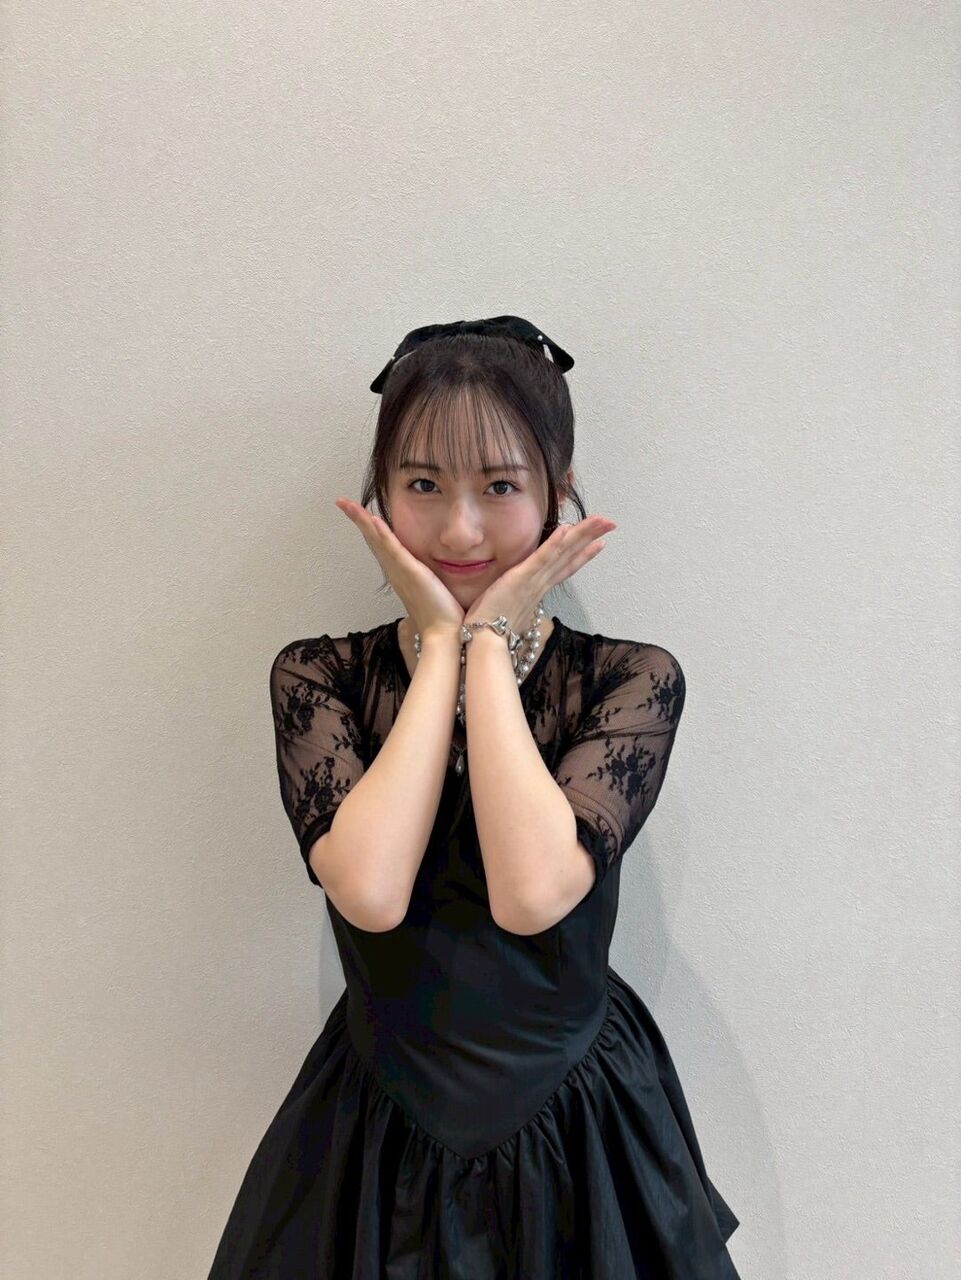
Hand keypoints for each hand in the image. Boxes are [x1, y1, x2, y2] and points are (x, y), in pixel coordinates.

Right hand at [334, 498, 465, 638]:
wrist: (445, 635)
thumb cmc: (444, 617)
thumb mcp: (435, 591)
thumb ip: (432, 580)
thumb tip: (439, 573)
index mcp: (401, 575)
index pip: (382, 546)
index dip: (369, 528)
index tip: (359, 512)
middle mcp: (396, 573)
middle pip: (373, 540)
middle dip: (358, 519)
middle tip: (342, 502)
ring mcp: (401, 573)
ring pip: (377, 541)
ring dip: (363, 521)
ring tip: (348, 504)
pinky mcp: (411, 574)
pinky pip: (393, 550)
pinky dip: (382, 534)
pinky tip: (373, 519)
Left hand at [462, 516, 616, 635]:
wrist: (484, 641)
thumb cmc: (492, 628)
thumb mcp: (510, 610)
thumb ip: (519, 602)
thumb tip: (520, 601)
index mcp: (538, 590)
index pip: (565, 568)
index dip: (584, 555)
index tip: (600, 543)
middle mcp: (541, 583)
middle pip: (570, 556)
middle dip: (590, 537)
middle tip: (610, 523)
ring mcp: (533, 580)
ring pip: (562, 553)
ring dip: (581, 534)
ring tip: (600, 520)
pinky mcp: (521, 578)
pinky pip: (540, 558)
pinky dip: (554, 544)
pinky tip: (566, 529)